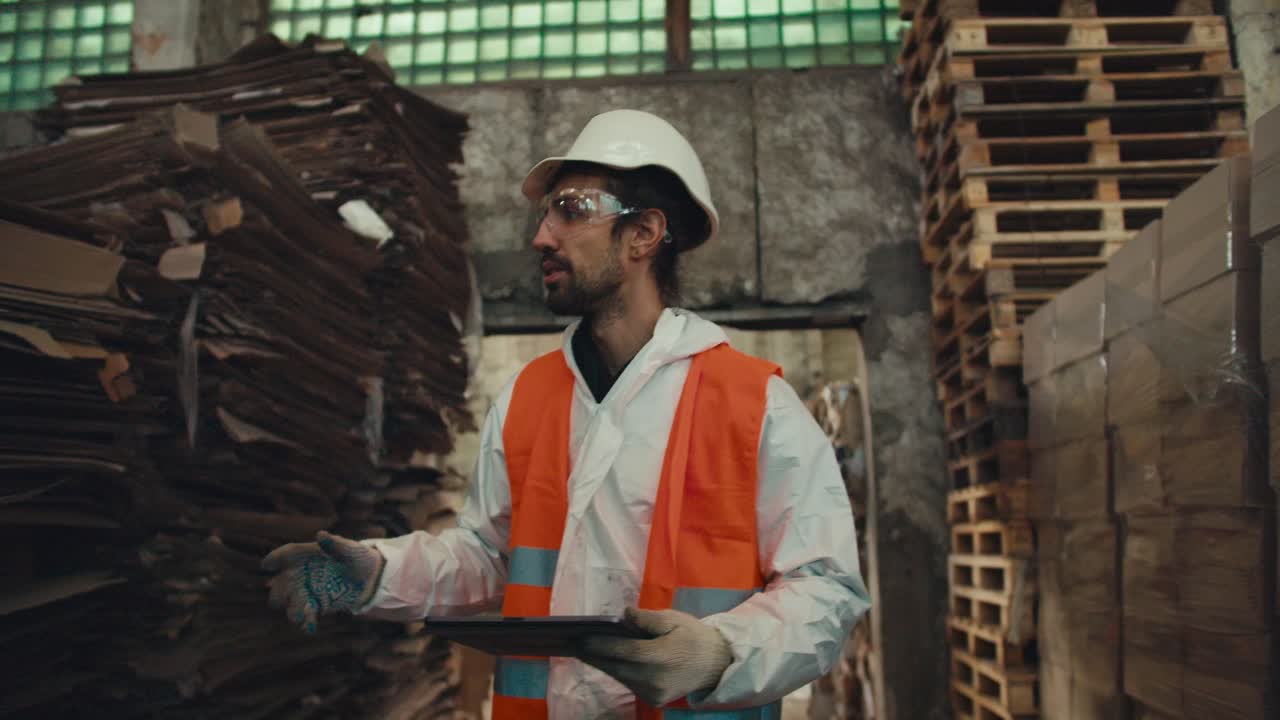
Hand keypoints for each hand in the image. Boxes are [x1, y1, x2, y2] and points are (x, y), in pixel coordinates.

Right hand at [261, 531, 384, 633]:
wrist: (372, 577)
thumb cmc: (359, 556)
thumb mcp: (350, 549)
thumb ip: (335, 544)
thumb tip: (321, 535)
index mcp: (307, 555)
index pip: (286, 554)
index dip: (275, 558)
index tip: (267, 564)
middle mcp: (302, 573)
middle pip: (280, 583)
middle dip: (277, 592)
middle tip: (281, 598)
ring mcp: (307, 590)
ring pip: (288, 603)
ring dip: (291, 610)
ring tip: (300, 615)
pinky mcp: (317, 605)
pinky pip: (305, 615)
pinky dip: (306, 621)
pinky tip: (310, 625)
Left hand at [577, 607, 732, 706]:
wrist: (718, 665)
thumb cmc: (694, 636)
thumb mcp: (673, 619)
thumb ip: (646, 619)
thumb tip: (622, 615)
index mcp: (660, 656)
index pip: (621, 651)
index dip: (598, 645)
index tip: (579, 637)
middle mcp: (653, 679)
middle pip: (615, 667)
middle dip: (593, 655)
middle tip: (574, 644)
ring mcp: (653, 693)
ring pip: (620, 677)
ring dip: (603, 664)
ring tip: (586, 650)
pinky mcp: (654, 700)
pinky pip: (630, 684)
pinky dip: (618, 672)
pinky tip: (608, 660)